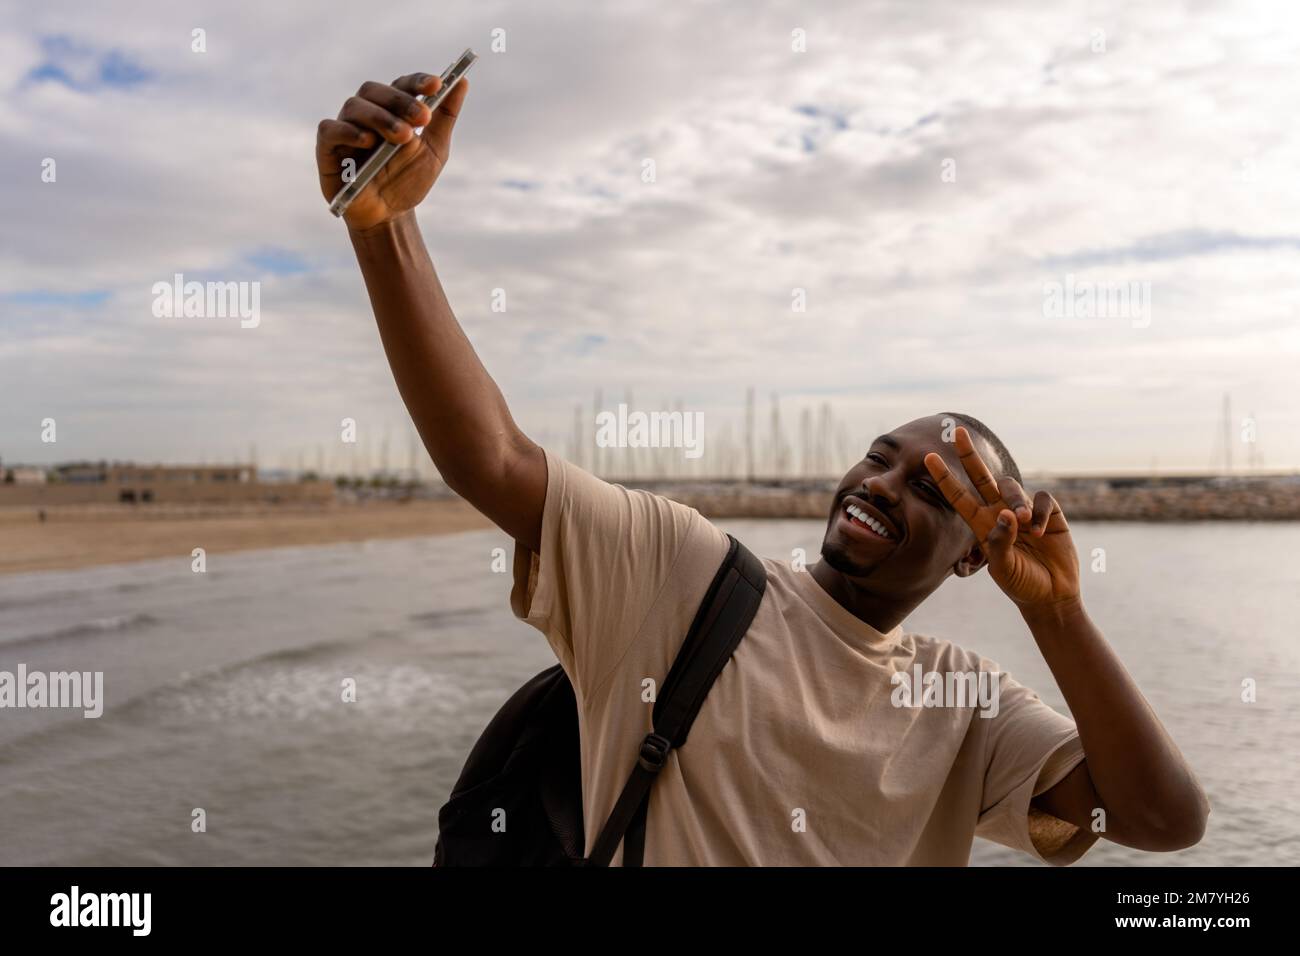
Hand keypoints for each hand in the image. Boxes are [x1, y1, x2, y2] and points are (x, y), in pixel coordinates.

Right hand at [316, 72, 469, 230]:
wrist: (389, 215)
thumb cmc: (408, 180)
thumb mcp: (434, 151)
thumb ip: (445, 117)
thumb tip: (463, 81)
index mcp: (391, 109)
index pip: (401, 84)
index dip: (417, 81)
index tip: (437, 85)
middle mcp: (366, 113)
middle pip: (375, 90)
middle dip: (401, 101)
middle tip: (422, 118)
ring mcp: (345, 128)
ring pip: (355, 106)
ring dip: (380, 117)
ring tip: (402, 136)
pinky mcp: (327, 148)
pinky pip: (330, 129)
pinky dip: (348, 131)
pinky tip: (368, 141)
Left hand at [923, 427, 1079, 611]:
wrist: (1051, 594)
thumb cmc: (1021, 583)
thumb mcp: (1002, 568)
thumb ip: (999, 542)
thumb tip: (1005, 514)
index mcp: (980, 524)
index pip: (957, 496)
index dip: (943, 477)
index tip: (928, 457)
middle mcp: (998, 512)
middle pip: (981, 476)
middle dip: (969, 454)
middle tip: (957, 432)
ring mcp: (1023, 510)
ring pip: (1013, 487)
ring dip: (1017, 501)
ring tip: (1024, 524)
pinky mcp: (1048, 512)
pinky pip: (1041, 499)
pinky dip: (1040, 512)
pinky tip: (1040, 532)